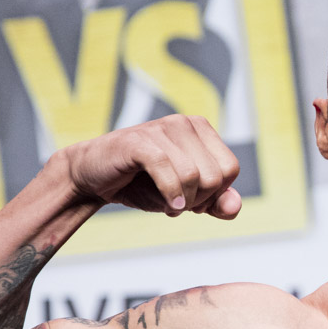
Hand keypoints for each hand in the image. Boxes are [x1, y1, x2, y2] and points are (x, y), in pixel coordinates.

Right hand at [58, 115, 242, 218]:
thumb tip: (234, 205)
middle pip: (216, 175)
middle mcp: (183, 123)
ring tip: (167, 203)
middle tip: (179, 202)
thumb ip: (215, 203)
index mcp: (200, 130)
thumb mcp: (187, 198)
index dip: (215, 193)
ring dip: (183, 201)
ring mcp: (161, 128)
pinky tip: (168, 206)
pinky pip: (168, 171)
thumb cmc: (142, 184)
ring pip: (195, 176)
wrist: (93, 178)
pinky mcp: (138, 141)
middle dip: (200, 200)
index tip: (194, 199)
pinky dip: (171, 195)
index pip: (230, 169)